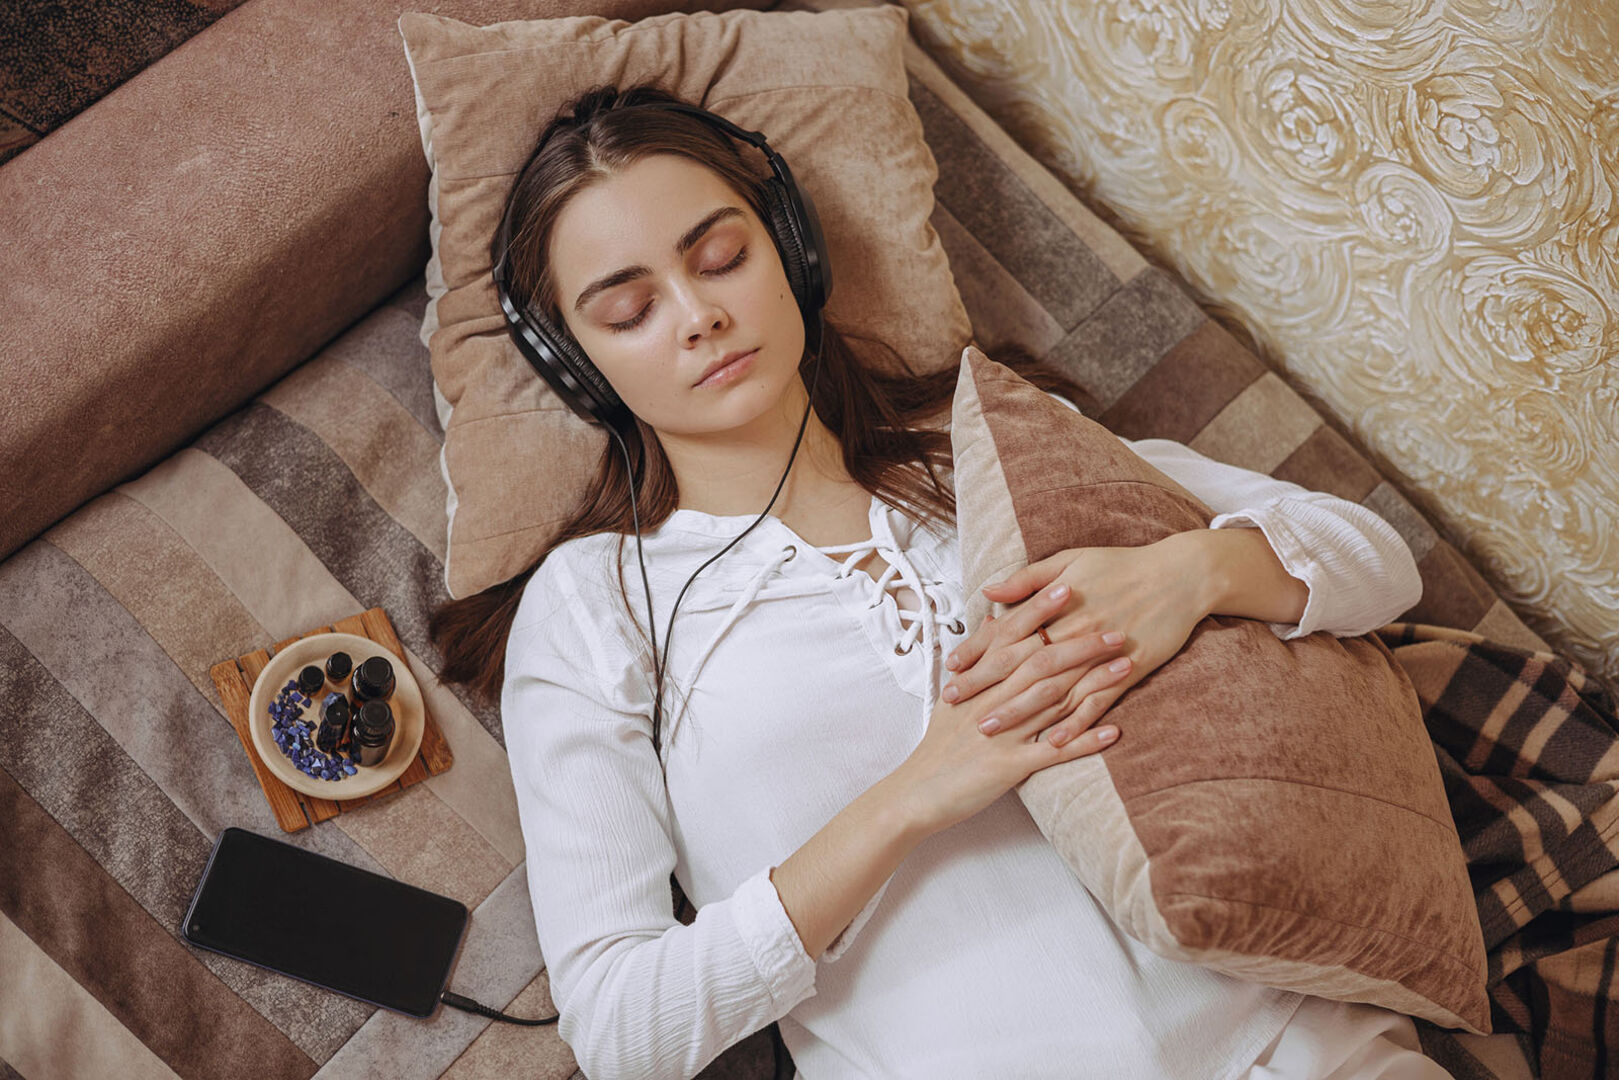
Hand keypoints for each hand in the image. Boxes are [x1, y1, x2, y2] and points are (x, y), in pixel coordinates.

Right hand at [891, 586, 1131, 835]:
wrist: (918, 792)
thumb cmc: (939, 744)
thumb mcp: (952, 694)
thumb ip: (976, 657)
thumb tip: (994, 619)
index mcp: (977, 681)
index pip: (1012, 635)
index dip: (1039, 611)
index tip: (1069, 587)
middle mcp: (991, 701)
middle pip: (1041, 663)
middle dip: (1081, 643)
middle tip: (1117, 627)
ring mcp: (1003, 732)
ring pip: (1054, 701)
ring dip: (1094, 684)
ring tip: (1127, 667)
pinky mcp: (1011, 766)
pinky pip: (1055, 751)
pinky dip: (1085, 740)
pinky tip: (1114, 730)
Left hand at [943, 537, 1214, 747]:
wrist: (1182, 576)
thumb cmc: (1122, 565)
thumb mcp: (1071, 561)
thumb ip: (1028, 580)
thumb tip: (989, 594)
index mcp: (1057, 605)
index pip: (1007, 632)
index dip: (977, 651)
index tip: (950, 668)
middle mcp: (1074, 631)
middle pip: (1022, 665)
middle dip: (986, 687)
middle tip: (955, 707)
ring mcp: (1101, 655)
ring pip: (1054, 689)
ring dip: (1020, 711)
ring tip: (989, 730)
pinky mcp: (1129, 672)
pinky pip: (1097, 702)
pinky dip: (1075, 723)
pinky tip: (1052, 743)